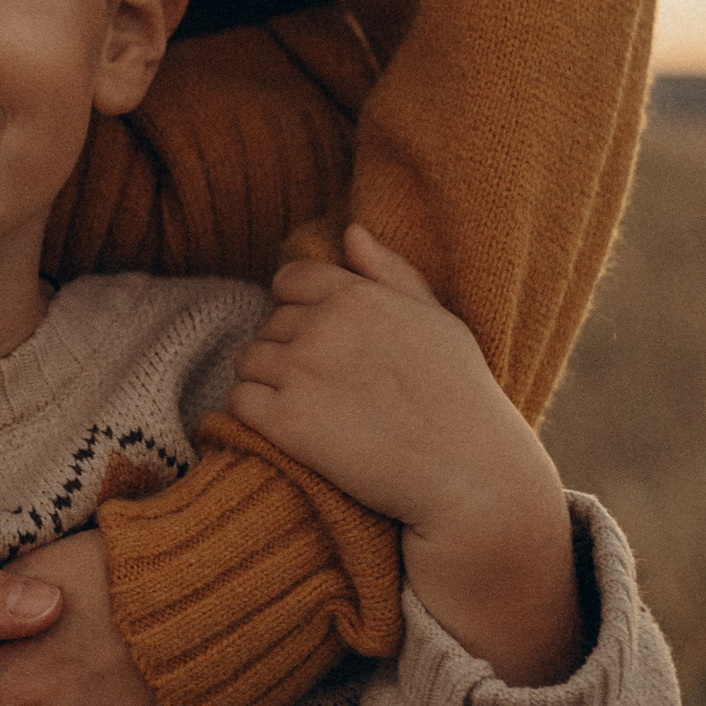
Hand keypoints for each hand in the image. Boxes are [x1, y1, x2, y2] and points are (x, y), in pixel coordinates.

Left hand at [229, 225, 580, 685]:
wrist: (468, 475)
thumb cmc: (461, 398)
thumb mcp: (437, 321)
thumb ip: (389, 273)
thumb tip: (350, 230)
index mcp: (355, 295)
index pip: (289, 280)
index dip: (299, 309)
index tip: (323, 343)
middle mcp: (321, 325)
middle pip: (268, 324)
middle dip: (286, 350)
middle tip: (325, 389)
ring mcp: (299, 371)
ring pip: (247, 362)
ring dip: (266, 383)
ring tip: (308, 412)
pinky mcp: (283, 420)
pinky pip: (237, 403)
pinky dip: (252, 417)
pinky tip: (286, 432)